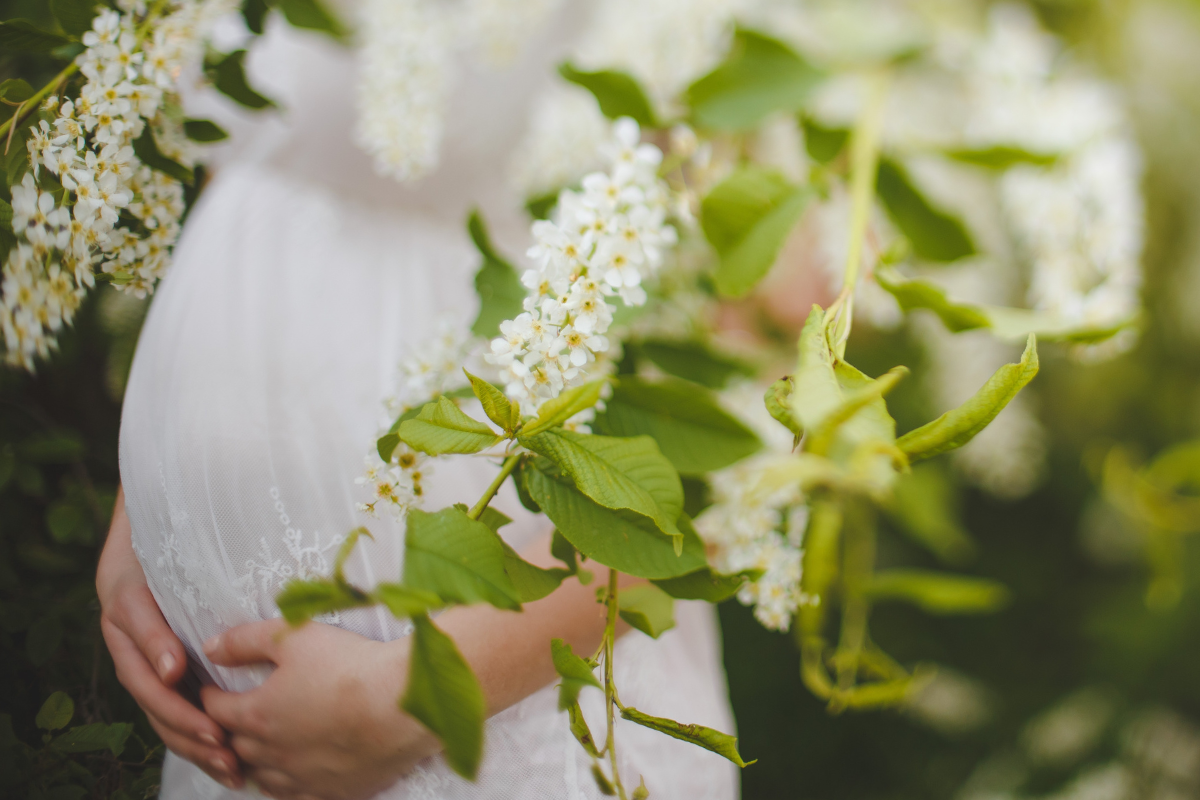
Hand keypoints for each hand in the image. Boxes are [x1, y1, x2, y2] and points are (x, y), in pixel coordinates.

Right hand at [97, 487, 242, 788]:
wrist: (162, 528)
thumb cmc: (170, 536)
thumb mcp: (165, 550)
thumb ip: (173, 586)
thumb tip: (175, 664)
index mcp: (125, 607)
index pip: (138, 637)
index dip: (156, 655)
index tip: (177, 673)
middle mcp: (130, 640)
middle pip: (151, 693)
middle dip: (185, 722)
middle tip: (221, 742)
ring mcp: (145, 659)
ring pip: (163, 711)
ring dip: (194, 741)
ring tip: (230, 765)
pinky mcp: (168, 672)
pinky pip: (178, 711)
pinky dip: (200, 737)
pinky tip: (229, 760)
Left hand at [201, 620, 437, 799]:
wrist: (402, 704)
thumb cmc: (349, 666)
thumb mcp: (294, 636)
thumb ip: (246, 640)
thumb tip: (210, 648)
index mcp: (258, 714)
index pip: (217, 710)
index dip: (211, 697)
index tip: (213, 690)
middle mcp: (273, 753)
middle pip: (236, 746)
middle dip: (230, 731)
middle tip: (234, 718)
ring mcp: (302, 777)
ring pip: (263, 777)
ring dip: (256, 762)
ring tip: (260, 749)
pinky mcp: (332, 790)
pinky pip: (297, 796)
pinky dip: (287, 785)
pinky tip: (293, 775)